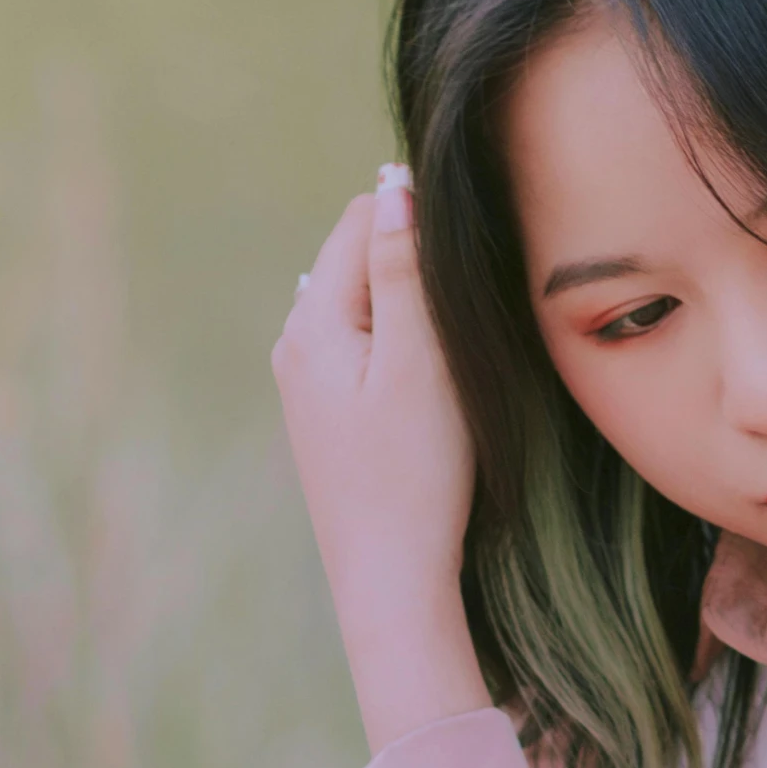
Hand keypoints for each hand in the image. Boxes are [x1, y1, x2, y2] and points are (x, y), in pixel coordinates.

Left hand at [273, 167, 489, 753]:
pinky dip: (398, 347)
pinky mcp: (324, 417)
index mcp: (312, 321)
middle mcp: (294, 342)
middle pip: (357, 257)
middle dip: (412, 265)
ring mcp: (304, 383)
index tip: (472, 269)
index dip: (421, 224)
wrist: (391, 584)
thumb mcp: (422, 364)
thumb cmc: (415, 477)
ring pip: (363, 303)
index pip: (362, 218)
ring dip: (410, 310)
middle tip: (466, 326)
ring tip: (452, 361)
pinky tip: (428, 388)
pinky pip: (362, 347)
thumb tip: (394, 183)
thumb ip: (404, 270)